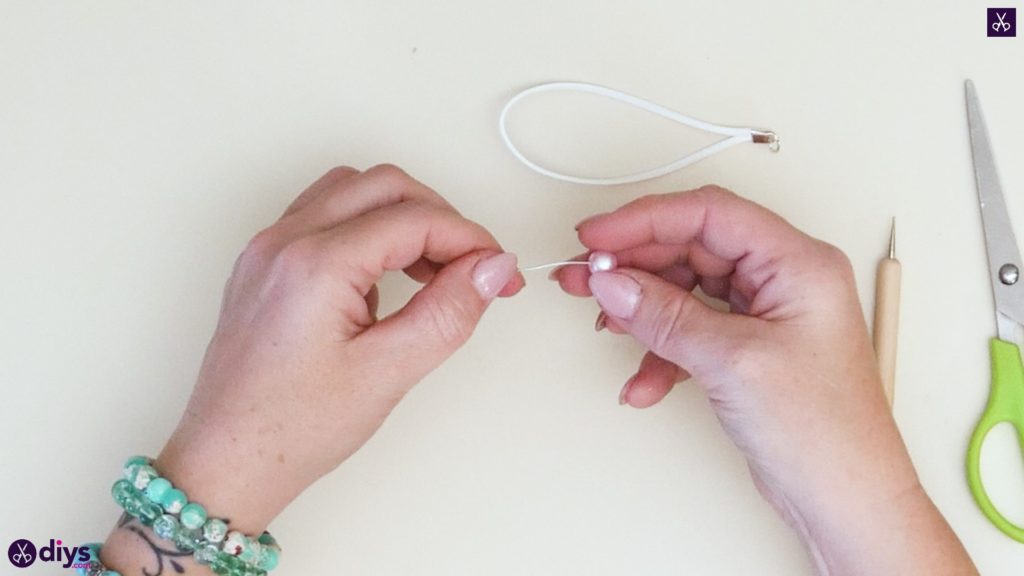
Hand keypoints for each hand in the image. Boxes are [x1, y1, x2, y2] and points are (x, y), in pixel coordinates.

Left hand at [155, 164, 522, 532]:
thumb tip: (491, 268)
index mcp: (314, 264)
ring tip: (432, 272)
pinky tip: (383, 279)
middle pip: (384, 185)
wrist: (227, 462)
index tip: (500, 271)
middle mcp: (284, 242)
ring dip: (402, 216)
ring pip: (352, 191)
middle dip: (440, 218)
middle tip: (473, 268)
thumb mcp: (387, 374)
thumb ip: (448, 312)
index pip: (415, 219)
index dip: (471, 240)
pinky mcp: (264, 264)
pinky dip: (367, 229)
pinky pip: (324, 215)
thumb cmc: (291, 430)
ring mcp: (268, 249)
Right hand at [555, 186, 975, 574]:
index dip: (645, 220)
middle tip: (583, 277)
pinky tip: (642, 383)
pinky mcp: (748, 349)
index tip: (596, 238)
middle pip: (692, 248)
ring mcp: (765, 314)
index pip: (710, 215)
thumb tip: (613, 282)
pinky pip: (691, 331)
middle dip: (634, 264)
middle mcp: (783, 279)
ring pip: (686, 290)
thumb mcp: (733, 363)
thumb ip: (666, 316)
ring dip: (642, 310)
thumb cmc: (824, 434)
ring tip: (604, 324)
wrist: (846, 503)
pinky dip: (661, 352)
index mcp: (798, 263)